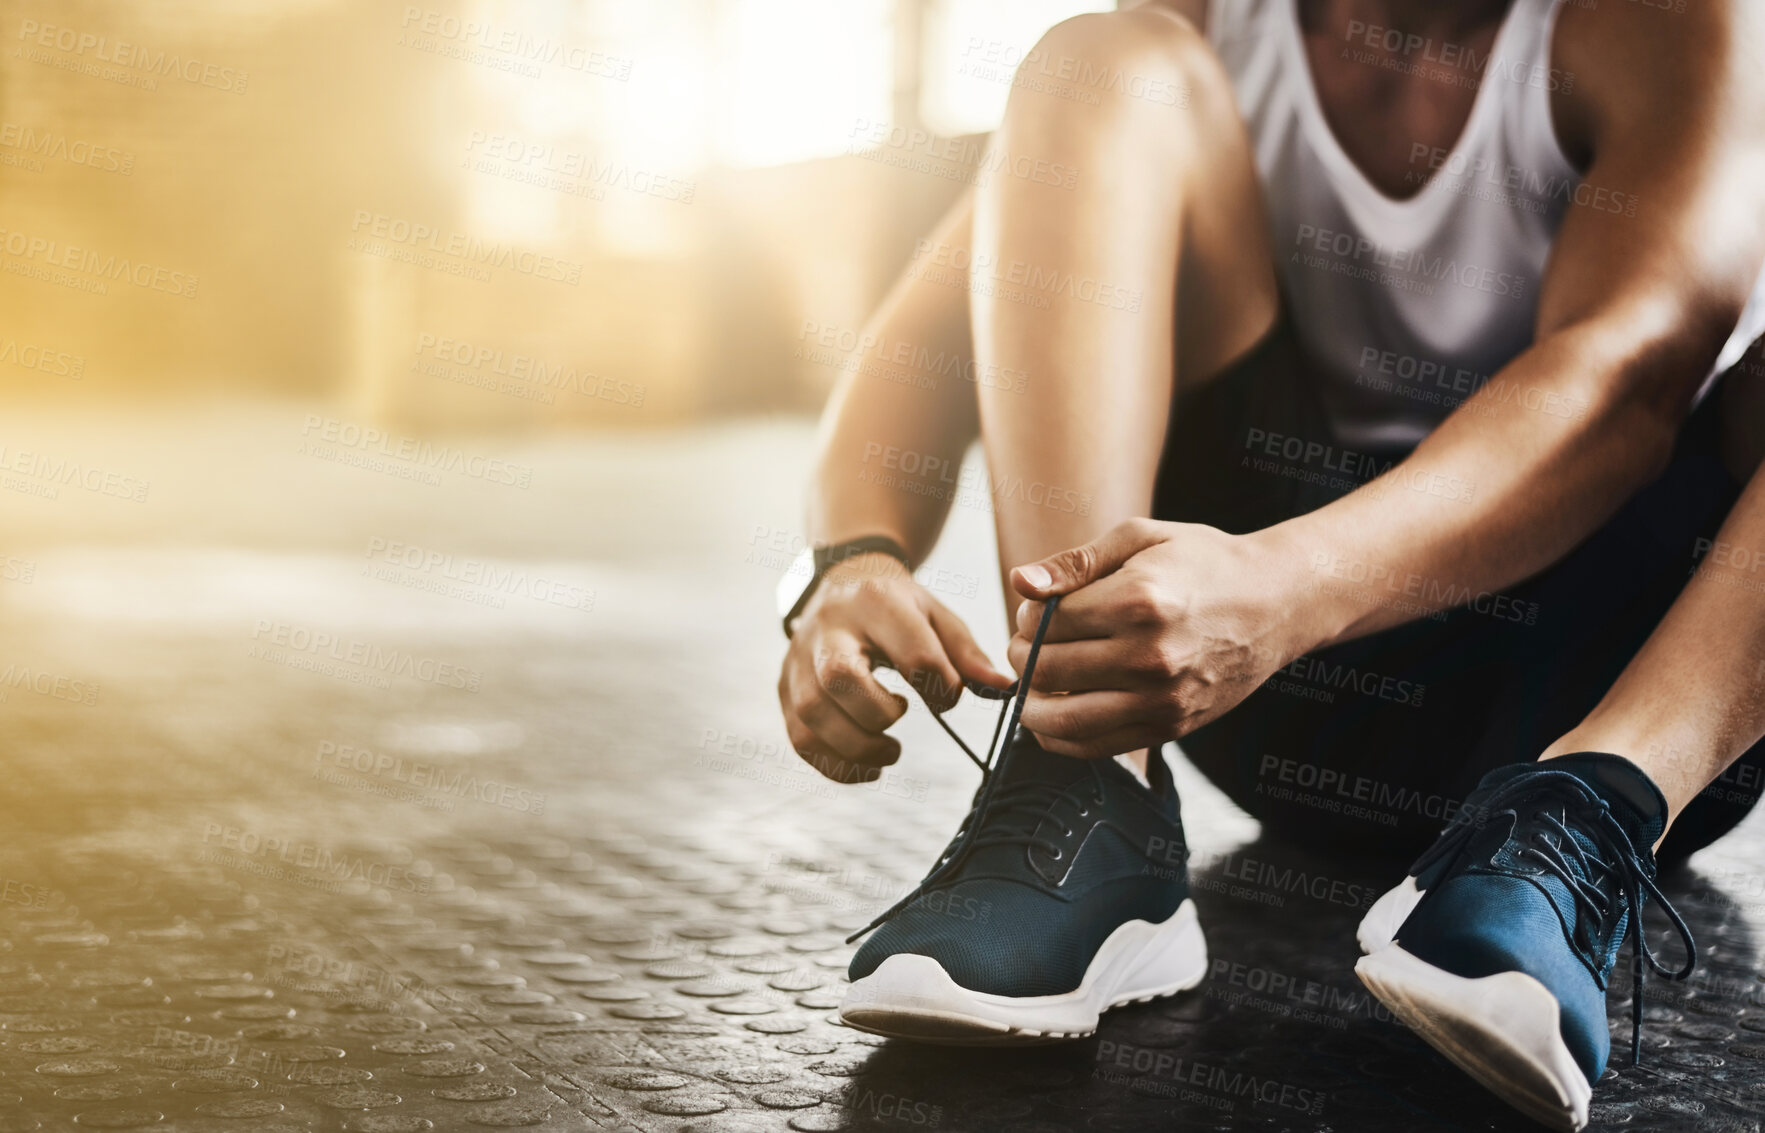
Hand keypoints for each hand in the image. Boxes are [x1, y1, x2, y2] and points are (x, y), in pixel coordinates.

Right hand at [778, 553, 1012, 782]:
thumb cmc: (895, 607)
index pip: (911, 651)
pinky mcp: (785, 688)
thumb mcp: (935, 615)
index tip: (946, 696)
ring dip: (856, 748)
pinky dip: (836, 764)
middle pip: (839, 678)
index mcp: (875, 602)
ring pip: (812, 713)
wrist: (839, 583)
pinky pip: (800, 738)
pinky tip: (866, 764)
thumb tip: (1004, 689)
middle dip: (878, 716)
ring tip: (888, 752)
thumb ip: (967, 653)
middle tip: (902, 723)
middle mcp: (828, 628)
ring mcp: (799, 659)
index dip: (940, 686)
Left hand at [1005, 518, 1318, 757]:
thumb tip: (1019, 583)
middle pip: (1047, 669)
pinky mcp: (1170, 728)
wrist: (1277, 602)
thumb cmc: (1204, 562)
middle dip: (1023, 654)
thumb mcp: (1141, 538)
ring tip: (1034, 681)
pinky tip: (1053, 712)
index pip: (1048, 621)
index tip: (1037, 608)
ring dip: (1031, 701)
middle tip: (1028, 642)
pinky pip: (1093, 747)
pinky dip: (1058, 736)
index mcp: (1138, 601)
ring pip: (1061, 718)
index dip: (1029, 614)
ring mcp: (1161, 699)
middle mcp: (1149, 656)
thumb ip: (1075, 562)